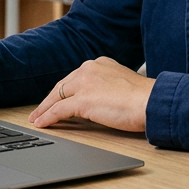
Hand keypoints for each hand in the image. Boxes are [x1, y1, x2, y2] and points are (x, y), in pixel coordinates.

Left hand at [28, 57, 153, 131]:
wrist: (151, 102)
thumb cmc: (144, 99)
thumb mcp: (123, 85)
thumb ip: (108, 88)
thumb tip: (99, 101)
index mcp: (100, 64)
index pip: (75, 77)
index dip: (64, 90)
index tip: (57, 98)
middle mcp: (89, 69)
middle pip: (62, 86)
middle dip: (49, 100)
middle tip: (40, 110)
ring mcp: (84, 83)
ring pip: (56, 97)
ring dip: (44, 110)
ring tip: (36, 119)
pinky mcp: (82, 100)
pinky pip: (58, 110)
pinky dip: (48, 118)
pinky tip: (42, 124)